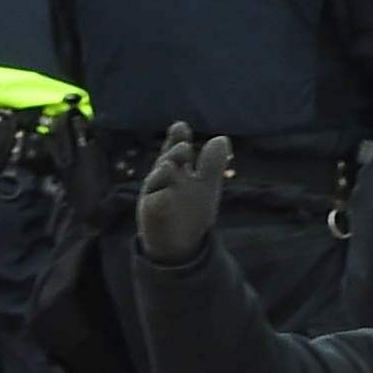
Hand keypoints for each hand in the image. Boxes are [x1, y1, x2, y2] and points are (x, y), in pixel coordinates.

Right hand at [136, 124, 229, 264]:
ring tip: (171, 165)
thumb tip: (221, 138)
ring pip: (156, 180)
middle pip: (165, 162)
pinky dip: (158, 196)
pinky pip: (153, 203)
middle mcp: (162, 180)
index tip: (180, 127)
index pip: (175, 150)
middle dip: (172, 154)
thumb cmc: (191, 212)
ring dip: (163, 172)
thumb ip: (211, 164)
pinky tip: (164, 191)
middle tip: (183, 147)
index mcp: (175, 171)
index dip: (176, 139)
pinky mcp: (150, 213)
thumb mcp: (206, 186)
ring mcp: (154, 196)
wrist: (181, 244)